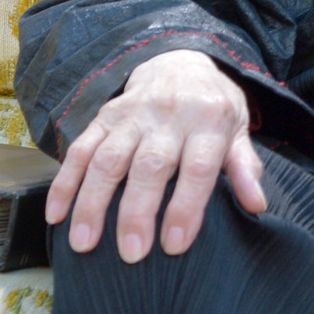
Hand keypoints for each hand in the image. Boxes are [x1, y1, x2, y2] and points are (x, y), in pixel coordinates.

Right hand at [45, 49, 266, 262]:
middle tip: (131, 254)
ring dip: (92, 203)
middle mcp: (169, 116)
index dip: (186, 207)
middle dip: (137, 213)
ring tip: (84, 244)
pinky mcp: (103, 116)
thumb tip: (257, 205)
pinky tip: (56, 215)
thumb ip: (245, 166)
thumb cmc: (212, 106)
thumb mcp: (238, 128)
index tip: (174, 245)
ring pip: (108, 159)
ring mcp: (132, 115)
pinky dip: (65, 183)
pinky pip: (79, 150)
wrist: (179, 59)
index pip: (198, 168)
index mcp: (209, 120)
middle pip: (150, 166)